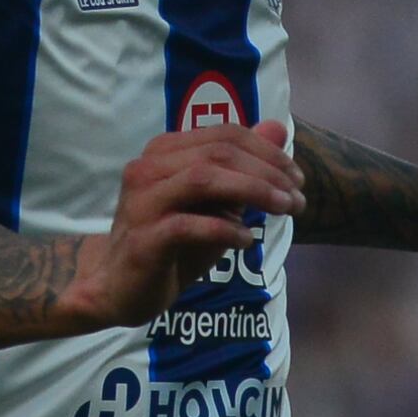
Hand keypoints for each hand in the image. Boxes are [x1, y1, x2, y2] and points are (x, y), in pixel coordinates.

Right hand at [71, 123, 301, 328]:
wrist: (120, 287)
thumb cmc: (171, 243)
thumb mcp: (214, 203)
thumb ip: (242, 167)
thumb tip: (277, 129)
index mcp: (164, 152)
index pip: (224, 135)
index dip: (267, 153)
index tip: (297, 180)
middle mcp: (148, 168)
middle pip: (218, 153)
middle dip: (267, 173)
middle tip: (297, 199)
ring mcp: (142, 202)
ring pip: (203, 180)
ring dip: (253, 192)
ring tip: (283, 211)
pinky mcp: (143, 239)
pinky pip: (189, 225)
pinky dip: (225, 229)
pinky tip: (247, 240)